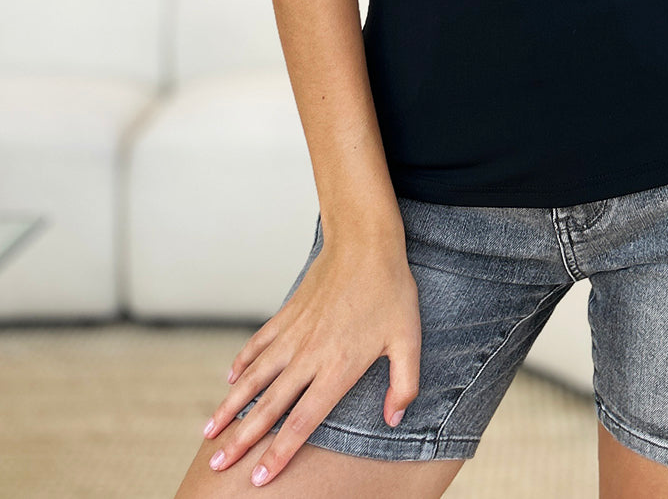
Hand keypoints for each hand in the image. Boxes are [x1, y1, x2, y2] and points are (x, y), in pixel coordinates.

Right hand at [201, 232, 421, 485]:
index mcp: (337, 368)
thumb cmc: (391, 290)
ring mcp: (294, 334)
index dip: (279, 453)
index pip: (302, 422)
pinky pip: (258, 343)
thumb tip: (395, 419)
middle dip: (241, 440)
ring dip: (230, 406)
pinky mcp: (287, 313)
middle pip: (269, 407)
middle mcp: (308, 356)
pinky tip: (230, 379)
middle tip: (218, 466)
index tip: (259, 478)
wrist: (365, 241)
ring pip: (254, 377)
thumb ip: (404, 384)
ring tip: (209, 431)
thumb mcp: (409, 339)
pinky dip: (242, 363)